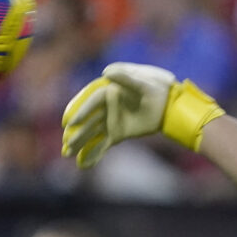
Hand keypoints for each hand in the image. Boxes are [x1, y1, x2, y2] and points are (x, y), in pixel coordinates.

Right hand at [61, 62, 224, 167]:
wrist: (171, 103)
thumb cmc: (157, 88)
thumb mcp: (144, 81)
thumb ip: (126, 77)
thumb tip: (105, 72)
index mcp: (108, 90)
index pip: (91, 102)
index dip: (80, 112)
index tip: (71, 124)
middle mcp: (106, 106)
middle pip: (87, 120)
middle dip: (75, 132)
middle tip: (66, 144)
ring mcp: (111, 120)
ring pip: (92, 133)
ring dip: (80, 143)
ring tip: (68, 155)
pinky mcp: (118, 132)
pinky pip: (104, 143)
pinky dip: (94, 153)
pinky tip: (83, 164)